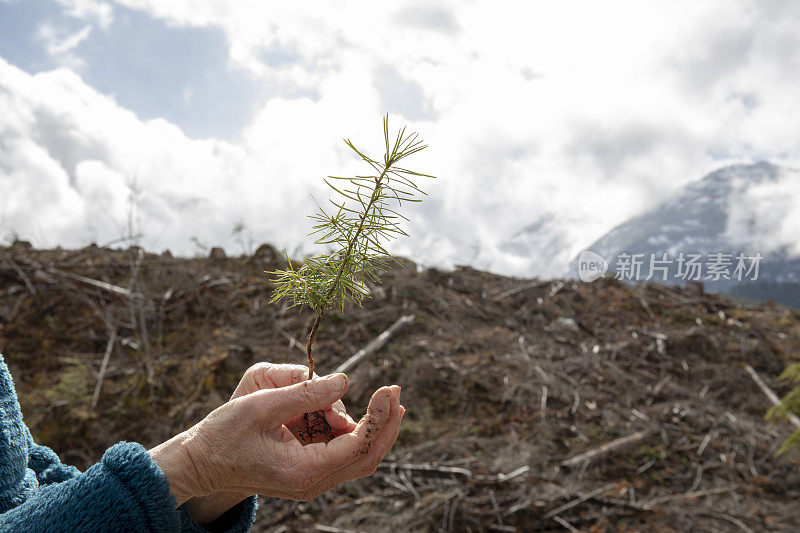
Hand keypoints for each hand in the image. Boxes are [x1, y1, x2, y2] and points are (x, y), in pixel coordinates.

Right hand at [154, 367, 403, 504]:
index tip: (388, 388)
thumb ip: (305, 393)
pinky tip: (358, 411)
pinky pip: (342, 454)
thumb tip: (345, 379)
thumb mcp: (261, 406)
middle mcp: (312, 483)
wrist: (200, 464)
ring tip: (383, 398)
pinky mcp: (307, 473)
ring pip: (358, 458)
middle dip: (386, 423)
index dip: (378, 416)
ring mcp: (311, 481)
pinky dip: (355, 432)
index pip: (357, 445)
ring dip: (374, 428)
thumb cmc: (223, 434)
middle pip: (367, 457)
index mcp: (303, 470)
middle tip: (396, 391)